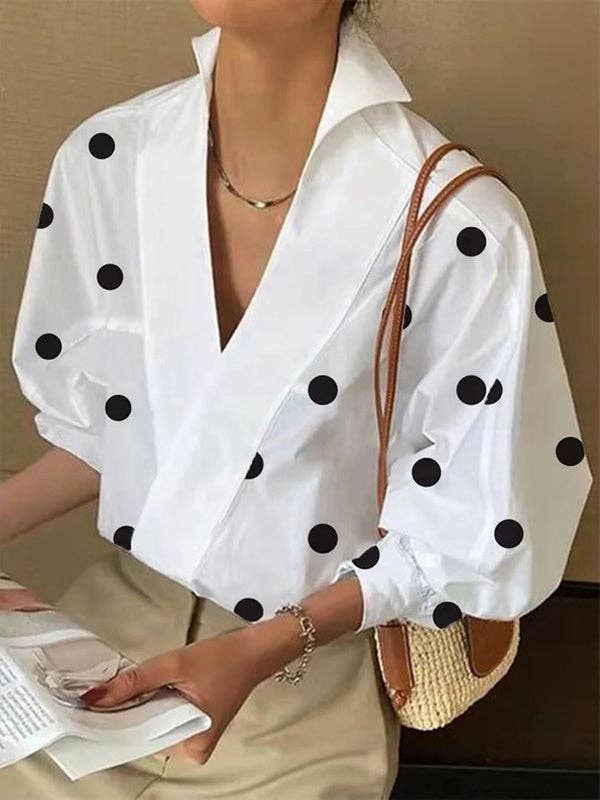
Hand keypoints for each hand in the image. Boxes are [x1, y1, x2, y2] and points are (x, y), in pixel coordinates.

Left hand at [78, 628, 263, 764]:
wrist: (254, 650)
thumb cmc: (221, 659)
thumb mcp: (174, 665)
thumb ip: (134, 682)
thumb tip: (93, 699)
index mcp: (189, 747)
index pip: (139, 740)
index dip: (113, 722)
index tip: (88, 707)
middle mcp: (189, 751)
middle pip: (144, 734)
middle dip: (125, 713)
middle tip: (101, 692)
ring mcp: (192, 740)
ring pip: (151, 725)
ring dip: (137, 707)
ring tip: (119, 688)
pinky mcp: (193, 726)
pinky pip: (162, 719)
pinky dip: (151, 704)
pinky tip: (141, 689)